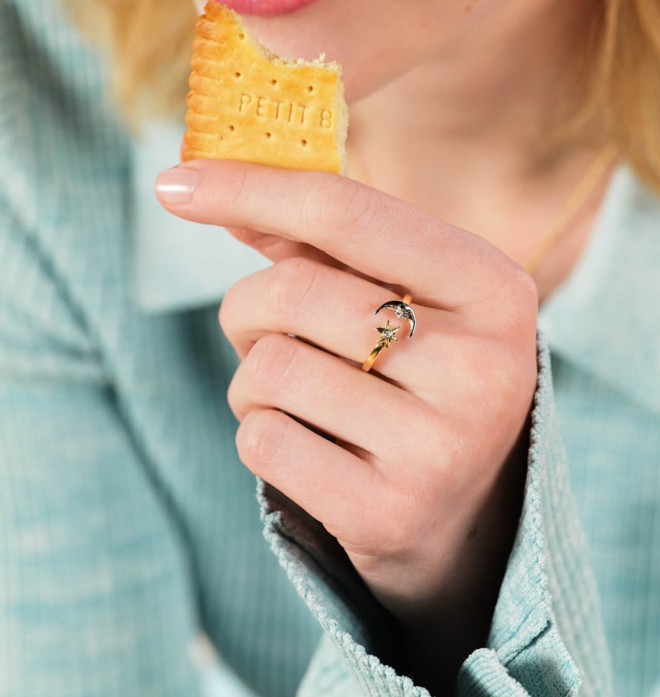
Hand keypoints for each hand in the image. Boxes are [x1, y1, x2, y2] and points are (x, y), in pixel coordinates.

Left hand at [156, 160, 537, 695]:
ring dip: (253, 378)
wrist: (460, 505)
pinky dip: (260, 433)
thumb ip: (315, 240)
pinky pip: (262, 441)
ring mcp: (442, 449)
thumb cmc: (415, 374)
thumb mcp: (398, 294)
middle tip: (264, 329)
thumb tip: (204, 188)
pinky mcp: (391, 514)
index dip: (250, 188)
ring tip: (300, 396)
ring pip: (269, 370)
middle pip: (295, 292)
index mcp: (494, 289)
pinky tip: (310, 446)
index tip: (173, 183)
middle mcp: (483, 368)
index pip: (348, 212)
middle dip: (250, 307)